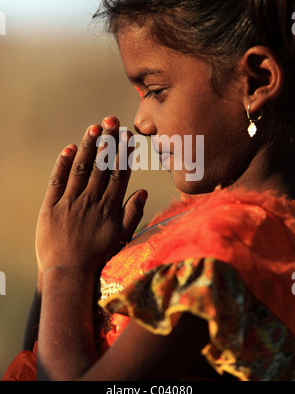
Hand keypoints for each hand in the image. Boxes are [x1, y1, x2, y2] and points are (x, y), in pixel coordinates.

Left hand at [35, 117, 146, 277]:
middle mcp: (90, 201)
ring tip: (95, 128)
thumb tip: (144, 191)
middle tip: (112, 120)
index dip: (123, 153)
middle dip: (107, 142)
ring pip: (81, 169)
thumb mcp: (121, 237)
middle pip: (101, 166)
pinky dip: (62, 164)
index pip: (119, 174)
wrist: (68, 273)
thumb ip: (133, 213)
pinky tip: (69, 149)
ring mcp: (70, 202)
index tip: (127, 136)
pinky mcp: (51, 207)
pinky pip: (57, 182)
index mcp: (109, 207)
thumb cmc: (98, 256)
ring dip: (88, 147)